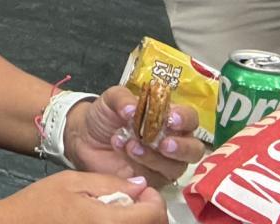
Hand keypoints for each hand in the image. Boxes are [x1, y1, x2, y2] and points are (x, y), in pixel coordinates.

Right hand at [0, 171, 165, 223]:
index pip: (154, 215)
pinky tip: (106, 221)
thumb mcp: (71, 181)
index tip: (141, 191)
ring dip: (137, 222)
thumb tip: (140, 185)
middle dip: (148, 212)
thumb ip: (108, 183)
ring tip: (118, 211)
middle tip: (132, 201)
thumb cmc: (38, 204)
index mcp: (107, 222)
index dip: (153, 199)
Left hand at [65, 85, 205, 186]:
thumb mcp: (111, 100)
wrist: (85, 138)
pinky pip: (155, 179)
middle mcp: (173, 141)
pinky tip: (124, 152)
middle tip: (163, 144)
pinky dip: (140, 166)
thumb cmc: (106, 116)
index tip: (172, 119)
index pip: (189, 118)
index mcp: (168, 118)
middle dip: (181, 148)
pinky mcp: (152, 181)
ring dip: (154, 157)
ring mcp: (164, 164)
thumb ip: (122, 99)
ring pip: (174, 167)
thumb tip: (132, 108)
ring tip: (131, 146)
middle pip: (193, 149)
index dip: (185, 119)